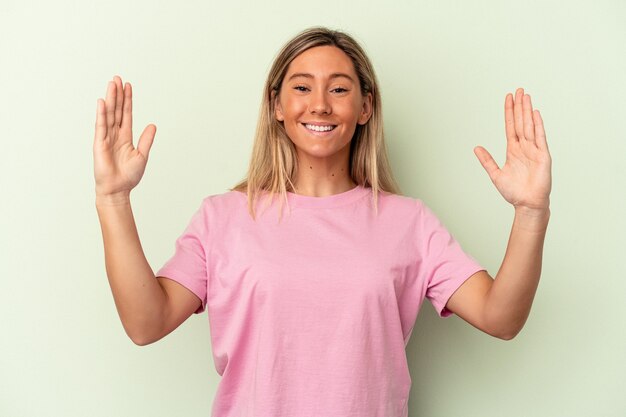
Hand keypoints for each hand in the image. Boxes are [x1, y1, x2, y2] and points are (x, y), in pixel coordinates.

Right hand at [93, 75, 155, 200]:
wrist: (118, 190)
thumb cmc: (129, 176)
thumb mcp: (142, 155)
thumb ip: (146, 140)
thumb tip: (153, 125)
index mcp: (126, 137)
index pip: (126, 114)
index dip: (127, 100)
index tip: (128, 86)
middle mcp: (115, 134)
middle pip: (117, 110)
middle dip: (117, 94)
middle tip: (118, 78)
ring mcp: (106, 138)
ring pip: (109, 114)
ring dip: (110, 99)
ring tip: (111, 84)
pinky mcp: (99, 144)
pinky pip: (100, 126)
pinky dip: (101, 114)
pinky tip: (102, 102)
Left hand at [474, 88, 551, 210]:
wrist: (526, 204)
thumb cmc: (514, 192)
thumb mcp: (496, 174)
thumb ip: (487, 161)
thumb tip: (476, 148)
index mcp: (513, 150)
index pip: (510, 126)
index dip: (509, 112)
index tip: (508, 98)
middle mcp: (524, 147)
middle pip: (520, 122)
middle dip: (519, 106)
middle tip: (518, 90)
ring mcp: (534, 150)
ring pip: (529, 126)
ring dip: (527, 111)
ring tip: (526, 96)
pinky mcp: (542, 156)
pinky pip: (540, 138)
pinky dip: (537, 125)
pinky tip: (535, 114)